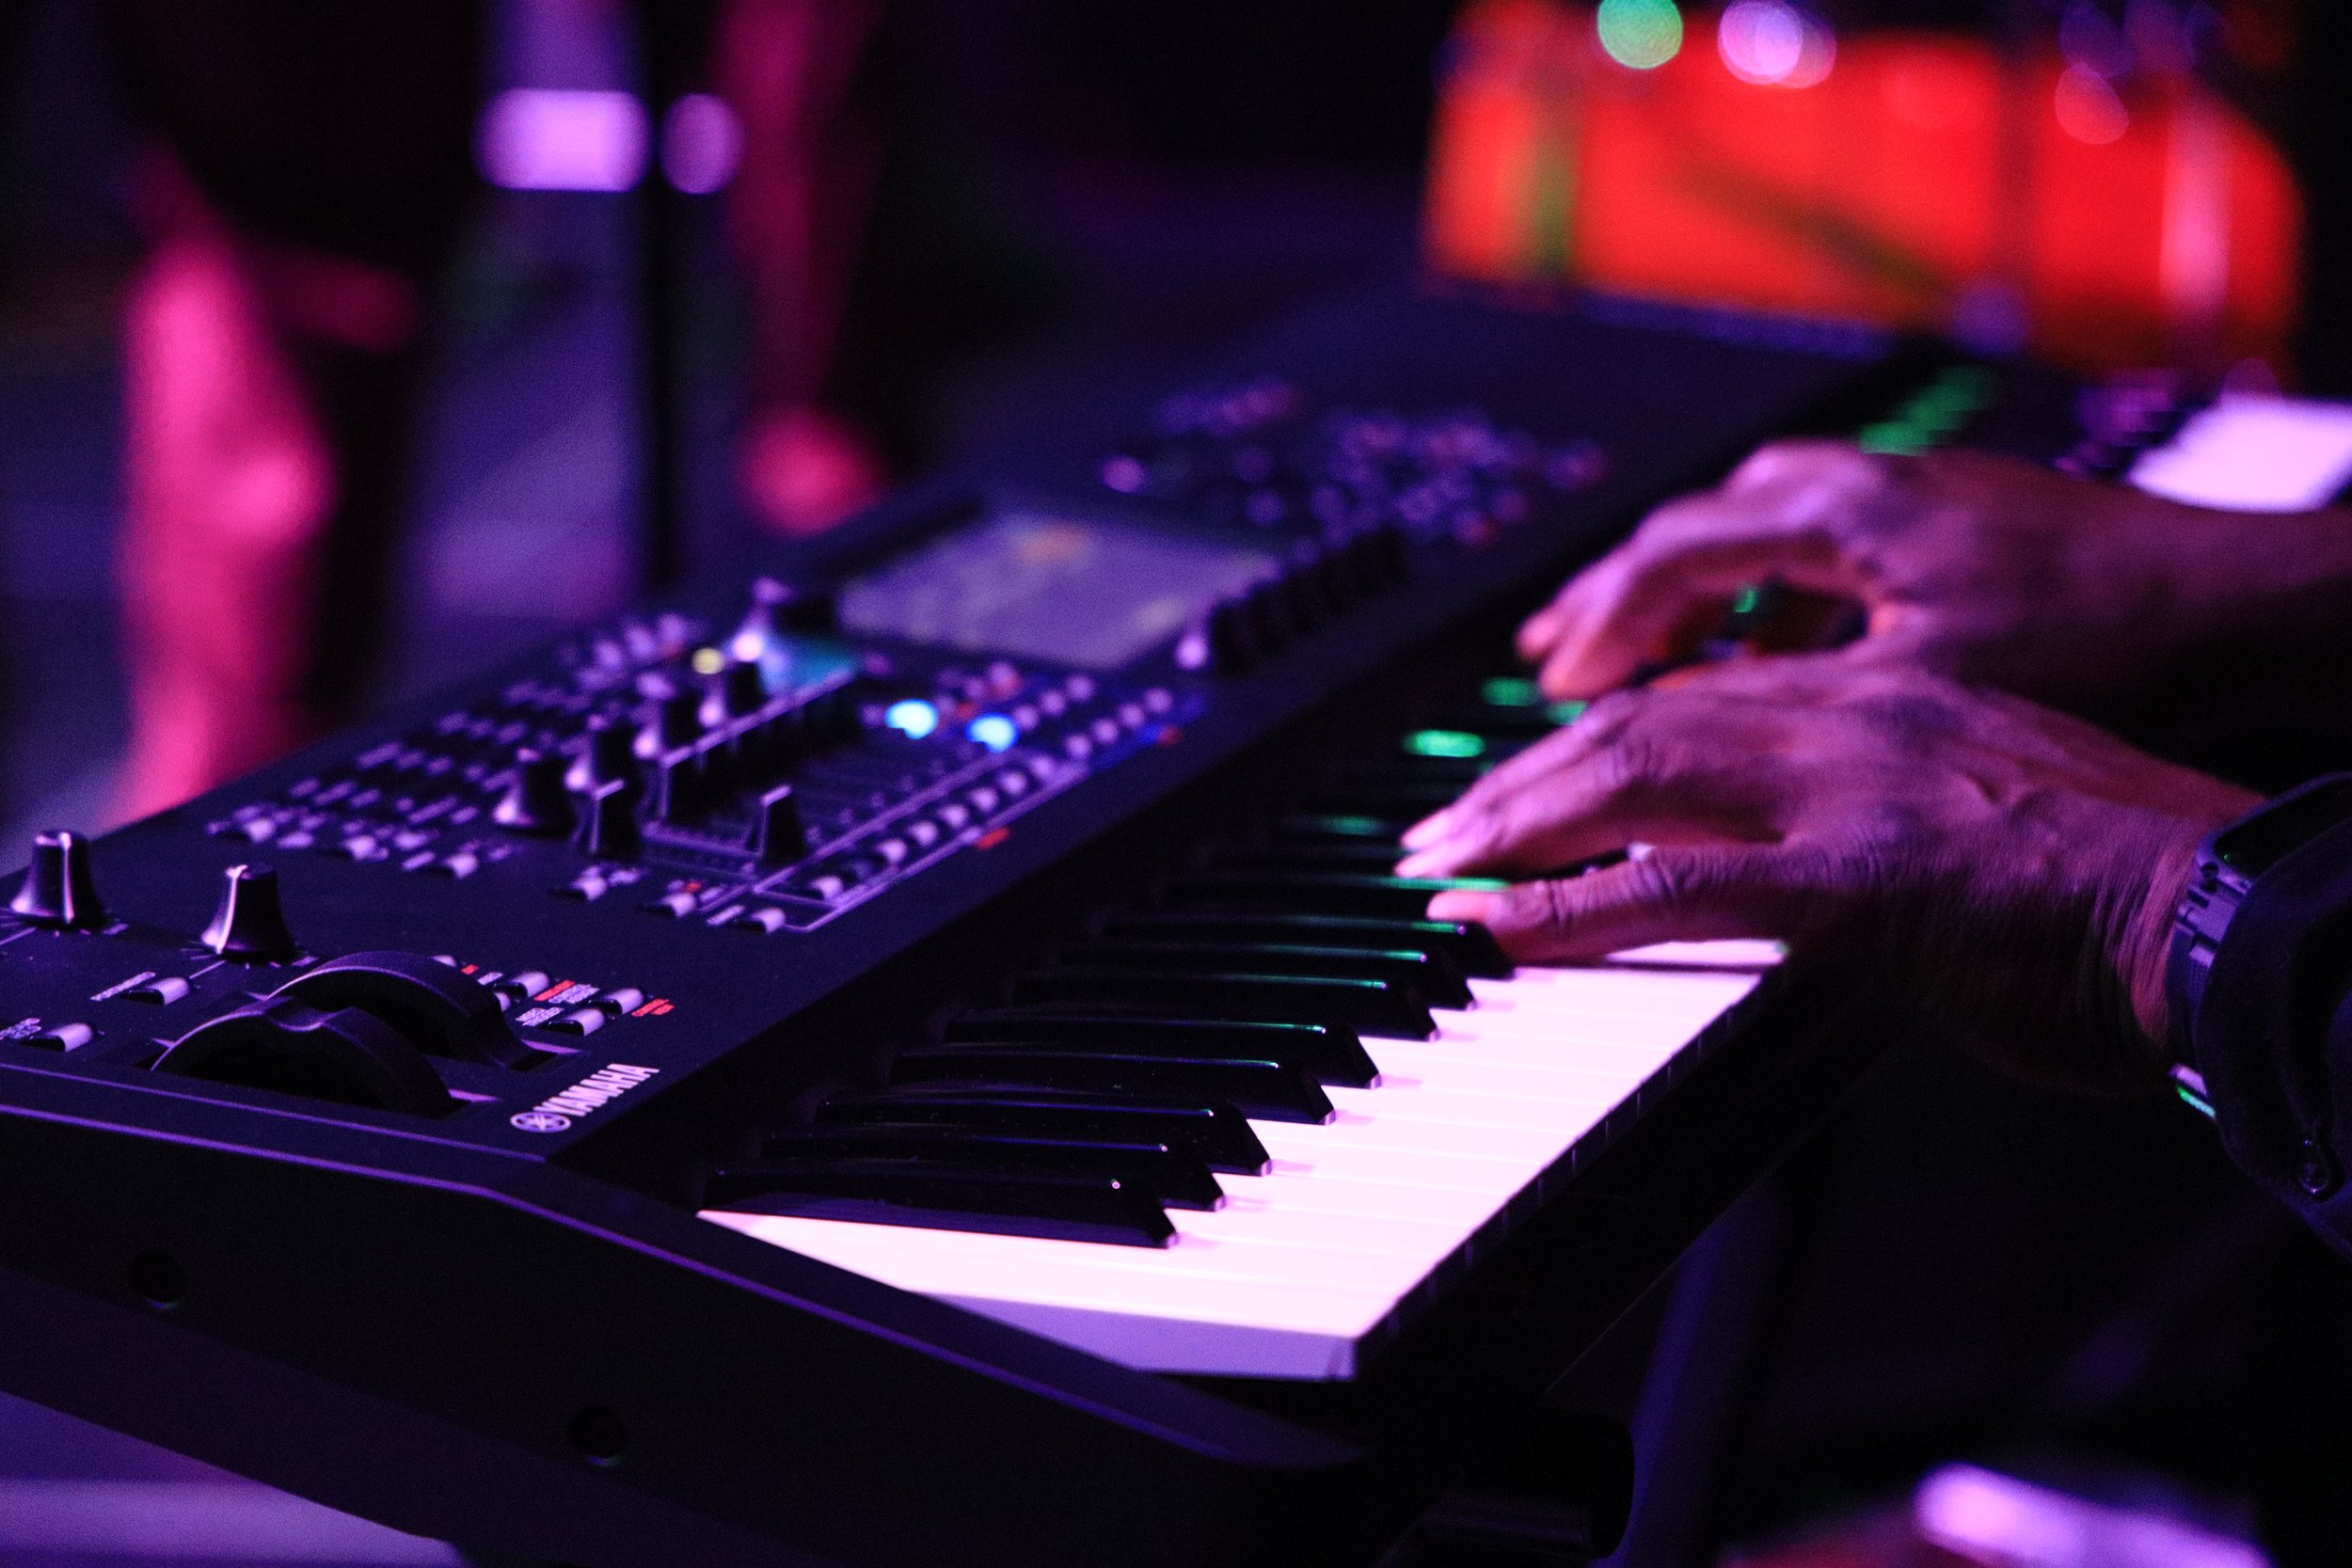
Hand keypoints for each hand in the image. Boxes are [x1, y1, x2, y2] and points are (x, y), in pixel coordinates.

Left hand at [1396, 660, 2258, 1092]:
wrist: (2223, 906)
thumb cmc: (2126, 881)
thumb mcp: (1990, 808)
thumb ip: (1891, 810)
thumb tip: (1817, 857)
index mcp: (1886, 695)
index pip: (1702, 696)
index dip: (1595, 734)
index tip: (1527, 774)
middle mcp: (1851, 718)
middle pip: (1641, 723)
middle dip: (1523, 776)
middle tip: (1442, 828)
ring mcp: (1846, 793)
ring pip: (1635, 779)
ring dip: (1519, 826)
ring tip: (1439, 869)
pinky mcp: (1850, 882)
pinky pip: (1674, 888)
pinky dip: (1570, 909)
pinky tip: (1497, 929)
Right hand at [1516, 440, 2351, 707]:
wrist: (2250, 601)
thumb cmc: (2115, 646)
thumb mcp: (1932, 693)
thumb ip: (1794, 701)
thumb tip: (1679, 740)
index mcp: (1851, 515)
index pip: (1675, 557)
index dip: (1601, 628)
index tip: (1558, 685)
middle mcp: (1868, 487)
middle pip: (1692, 532)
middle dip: (1612, 606)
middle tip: (1555, 660)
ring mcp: (1908, 495)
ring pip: (1747, 529)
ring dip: (1678, 597)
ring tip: (1622, 661)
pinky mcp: (1945, 522)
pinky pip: (1811, 546)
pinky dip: (1758, 600)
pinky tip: (1755, 659)